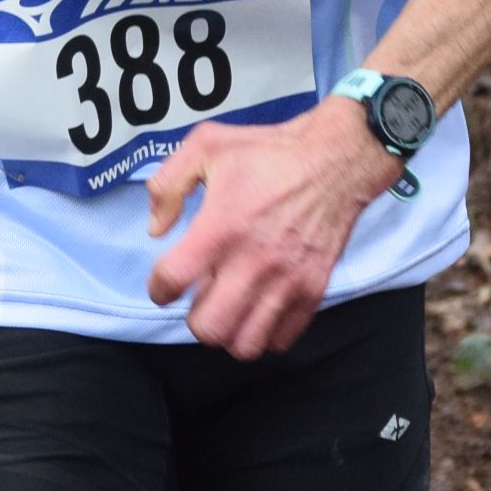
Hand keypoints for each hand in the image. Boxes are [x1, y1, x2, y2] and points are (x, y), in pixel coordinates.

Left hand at [144, 99, 397, 357]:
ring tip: (229, 307)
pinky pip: (282, 339)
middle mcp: (253, 262)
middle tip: (200, 297)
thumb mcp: (205, 145)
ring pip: (245, 344)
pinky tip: (258, 308)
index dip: (158, 288)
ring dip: (229, 332)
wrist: (334, 160)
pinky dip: (264, 333)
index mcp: (221, 227)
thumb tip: (156, 229)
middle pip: (208, 328)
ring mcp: (287, 281)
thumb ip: (167, 185)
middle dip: (194, 318)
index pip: (172, 281)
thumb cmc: (267, 152)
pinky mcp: (313, 290)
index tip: (165, 282)